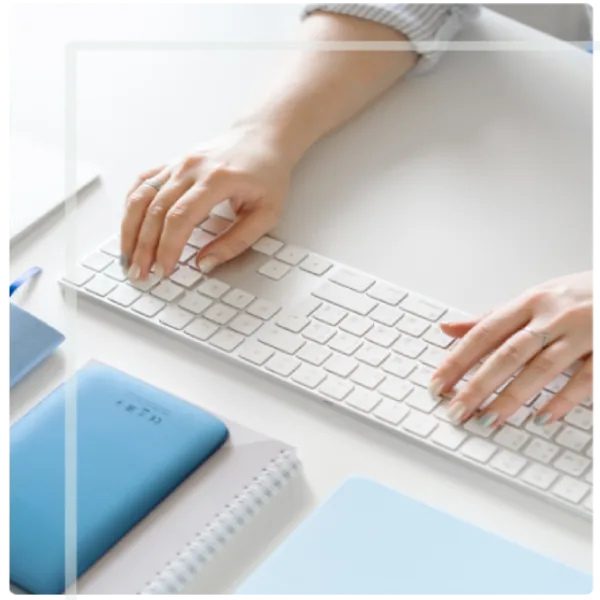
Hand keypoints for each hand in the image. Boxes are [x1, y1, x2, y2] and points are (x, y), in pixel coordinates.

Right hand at [120, 124, 292, 279]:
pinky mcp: (171, 163)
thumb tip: (206, 264)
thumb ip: (237, 241)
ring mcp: (178, 164)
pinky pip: (142, 184)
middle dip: (145, 247)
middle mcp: (191, 168)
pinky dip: (130, 208)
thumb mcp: (267, 213)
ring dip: (130, 231)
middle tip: (141, 273)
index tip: (164, 270)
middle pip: (155, 210)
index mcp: (217, 179)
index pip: (180, 217)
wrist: (262, 137)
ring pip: (141, 197)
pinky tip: (128, 229)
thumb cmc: (268, 173)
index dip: (168, 247)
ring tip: (128, 258)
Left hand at [429, 271, 595, 427]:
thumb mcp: (534, 299)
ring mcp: (582, 333)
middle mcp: (553, 315)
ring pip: (542, 368)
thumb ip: (492, 318)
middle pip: (508, 353)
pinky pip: (586, 378)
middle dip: (478, 384)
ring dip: (512, 397)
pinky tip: (543, 417)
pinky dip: (563, 399)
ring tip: (488, 420)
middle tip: (456, 410)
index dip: (457, 360)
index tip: (437, 383)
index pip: (484, 332)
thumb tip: (447, 328)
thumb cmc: (578, 296)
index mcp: (530, 302)